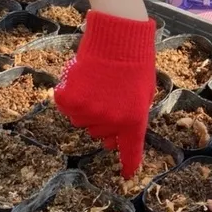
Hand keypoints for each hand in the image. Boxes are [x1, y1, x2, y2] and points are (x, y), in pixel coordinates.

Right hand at [54, 10, 155, 176]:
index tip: (126, 174)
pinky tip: (82, 81)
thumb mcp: (144, 92)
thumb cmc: (136, 62)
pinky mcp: (70, 100)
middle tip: (109, 97)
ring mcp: (89, 112)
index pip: (130, 150)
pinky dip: (71, 97)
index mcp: (133, 120)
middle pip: (102, 135)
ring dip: (88, 108)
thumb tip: (118, 134)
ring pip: (82, 121)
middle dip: (105, 121)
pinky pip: (68, 108)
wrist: (117, 37)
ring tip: (97, 84)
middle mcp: (111, 122)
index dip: (128, 163)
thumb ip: (133, 115)